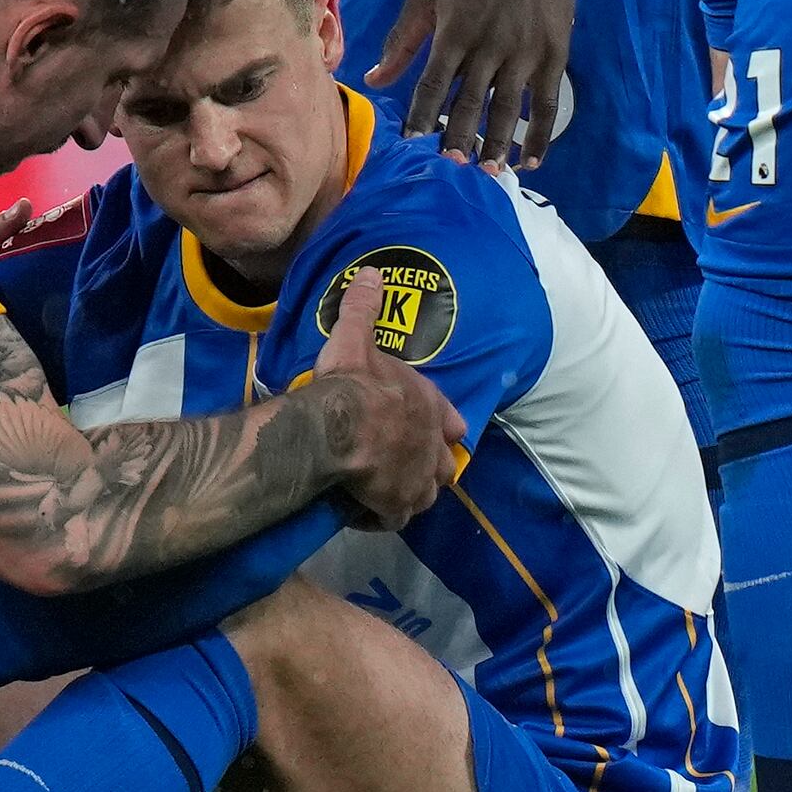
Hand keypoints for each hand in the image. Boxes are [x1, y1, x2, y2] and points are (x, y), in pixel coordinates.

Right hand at [304, 265, 466, 530]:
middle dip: (426, 464)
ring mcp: (417, 481)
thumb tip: (371, 272)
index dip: (441, 424)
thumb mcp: (355, 338)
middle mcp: (431, 447)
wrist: (341, 427)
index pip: (450, 420)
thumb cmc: (354, 383)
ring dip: (408, 491)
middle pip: (441, 464)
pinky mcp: (397, 508)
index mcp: (429, 407)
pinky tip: (365, 510)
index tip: (433, 428)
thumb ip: (363, 309)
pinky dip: (382, 515)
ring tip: (385, 489)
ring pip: (424, 493)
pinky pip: (395, 518)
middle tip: (401, 461)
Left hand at [367, 0, 584, 166]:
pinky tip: (531, 160)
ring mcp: (524, 54)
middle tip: (450, 170)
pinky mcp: (553, 56)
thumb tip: (373, 78)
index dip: (421, 117)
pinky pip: (547, 104)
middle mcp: (489, 48)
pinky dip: (540, 135)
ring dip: (497, 145)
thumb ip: (401, 38)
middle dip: (458, 139)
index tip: (411, 145)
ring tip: (489, 174)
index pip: (433, 85)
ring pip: (508, 110)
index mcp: (454, 33)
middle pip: (470, 104)